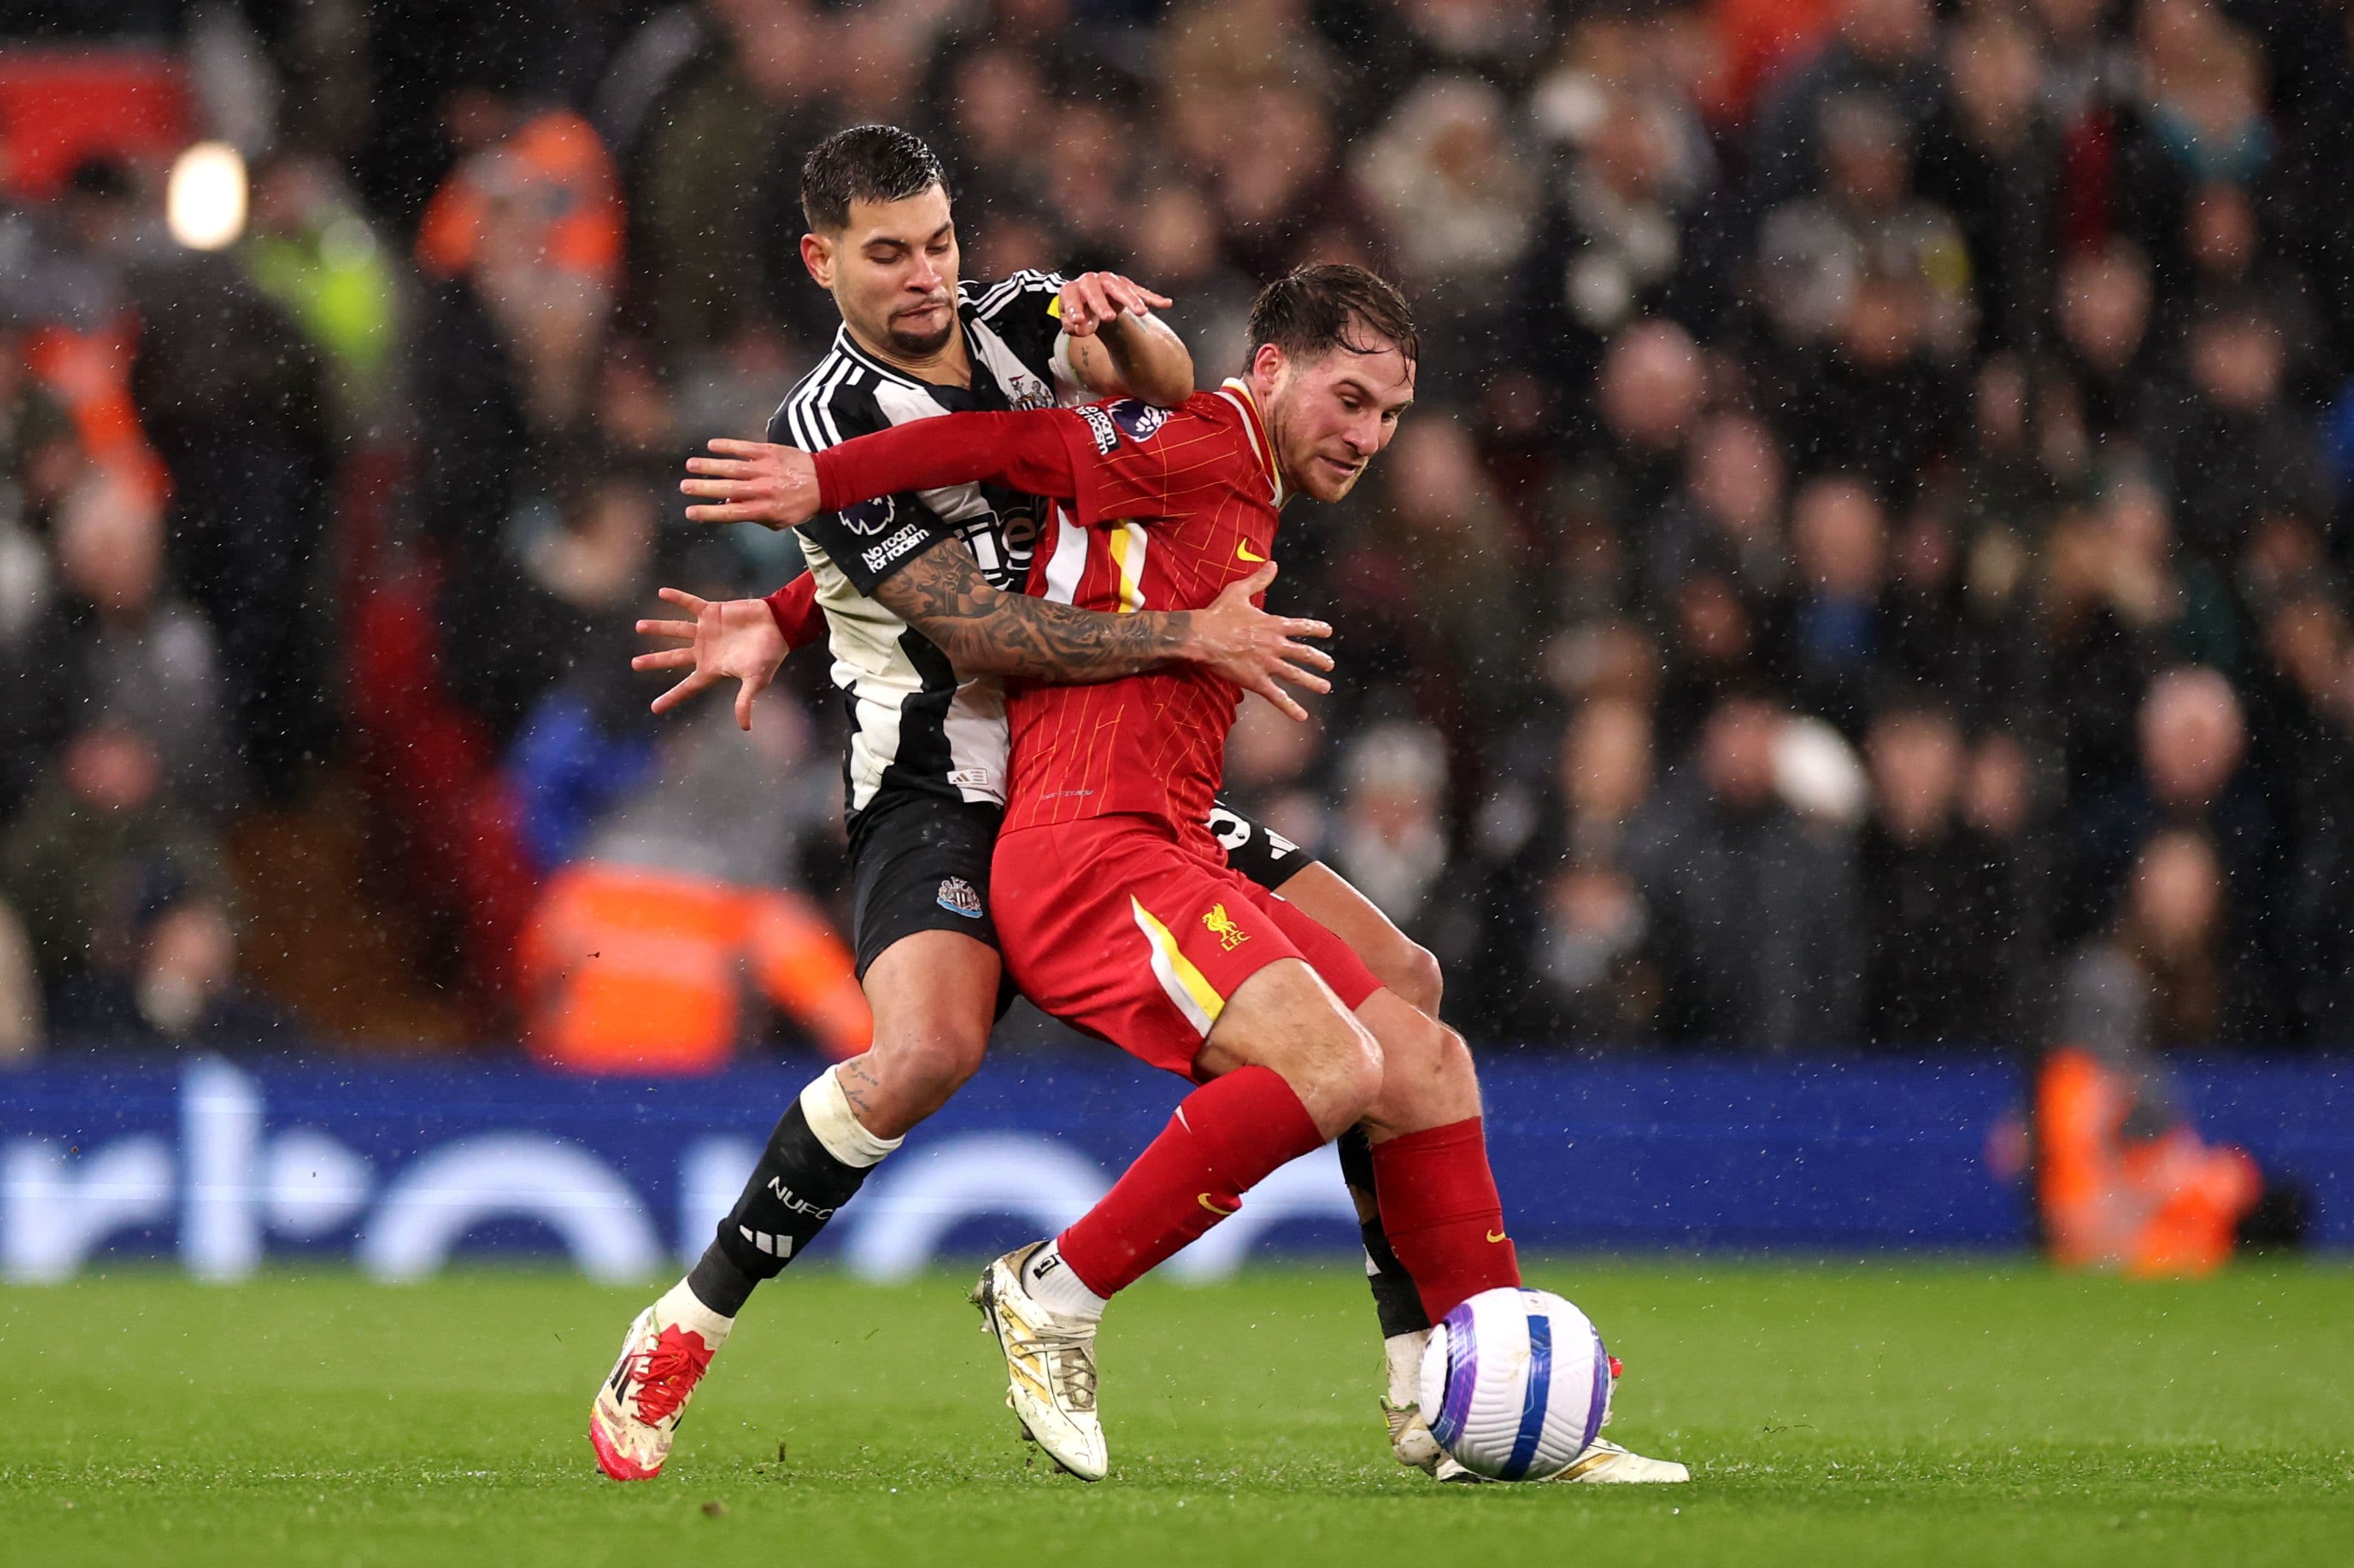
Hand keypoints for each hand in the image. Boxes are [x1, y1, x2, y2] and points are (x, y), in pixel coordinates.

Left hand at [632, 588, 790, 730]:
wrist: (779, 626)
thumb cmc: (769, 655)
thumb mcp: (757, 680)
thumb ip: (746, 700)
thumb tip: (745, 728)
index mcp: (713, 669)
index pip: (687, 686)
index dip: (671, 698)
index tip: (654, 708)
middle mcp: (706, 650)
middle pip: (675, 657)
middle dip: (655, 661)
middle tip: (635, 664)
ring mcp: (707, 631)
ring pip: (677, 630)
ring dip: (658, 628)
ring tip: (639, 626)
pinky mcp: (712, 612)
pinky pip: (690, 604)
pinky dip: (677, 598)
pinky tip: (661, 592)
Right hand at [681, 438, 820, 528]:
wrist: (825, 482)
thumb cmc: (799, 505)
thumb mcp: (779, 521)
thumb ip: (754, 516)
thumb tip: (727, 506)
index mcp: (763, 509)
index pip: (730, 513)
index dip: (709, 512)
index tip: (690, 511)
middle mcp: (762, 490)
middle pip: (727, 490)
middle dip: (703, 488)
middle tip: (684, 486)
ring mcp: (765, 469)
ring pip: (732, 467)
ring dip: (710, 465)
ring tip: (690, 465)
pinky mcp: (769, 452)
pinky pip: (745, 448)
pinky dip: (728, 446)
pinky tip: (711, 445)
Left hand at [1058, 271, 1174, 338]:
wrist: (1092, 306)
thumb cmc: (1081, 315)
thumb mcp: (1075, 324)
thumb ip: (1075, 327)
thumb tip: (1081, 326)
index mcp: (1073, 289)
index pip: (1070, 294)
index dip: (1073, 306)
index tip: (1078, 320)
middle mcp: (1091, 281)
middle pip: (1095, 288)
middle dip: (1101, 303)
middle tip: (1108, 318)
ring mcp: (1110, 281)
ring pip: (1121, 288)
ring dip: (1131, 299)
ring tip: (1142, 312)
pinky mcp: (1125, 286)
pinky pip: (1139, 291)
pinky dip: (1152, 297)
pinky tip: (1166, 304)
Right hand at [1185, 562, 1332, 721]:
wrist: (1202, 637)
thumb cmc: (1218, 615)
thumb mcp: (1239, 592)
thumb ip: (1258, 579)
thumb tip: (1273, 564)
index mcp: (1272, 624)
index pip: (1300, 626)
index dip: (1315, 628)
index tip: (1328, 631)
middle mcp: (1275, 645)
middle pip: (1303, 653)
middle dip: (1319, 659)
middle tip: (1330, 665)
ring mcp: (1267, 664)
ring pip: (1296, 675)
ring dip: (1312, 682)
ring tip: (1325, 687)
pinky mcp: (1256, 681)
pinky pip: (1276, 696)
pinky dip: (1290, 707)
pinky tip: (1302, 716)